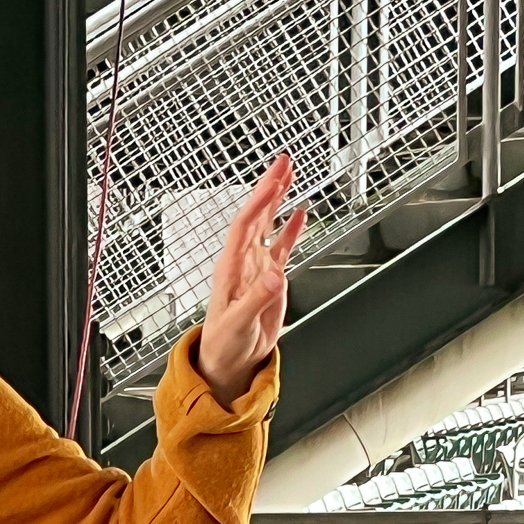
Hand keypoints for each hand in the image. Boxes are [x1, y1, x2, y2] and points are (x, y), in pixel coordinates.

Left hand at [196, 153, 306, 406]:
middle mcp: (243, 262)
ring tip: (289, 175)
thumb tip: (275, 276)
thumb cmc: (224, 344)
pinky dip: (290, 229)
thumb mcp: (239, 323)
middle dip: (268, 188)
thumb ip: (258, 299)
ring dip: (278, 200)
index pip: (245, 224)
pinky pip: (281, 246)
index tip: (273, 180)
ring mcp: (257, 268)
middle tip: (282, 162)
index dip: (259, 201)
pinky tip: (299, 213)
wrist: (230, 361)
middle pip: (256, 215)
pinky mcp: (270, 278)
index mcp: (231, 268)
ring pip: (268, 225)